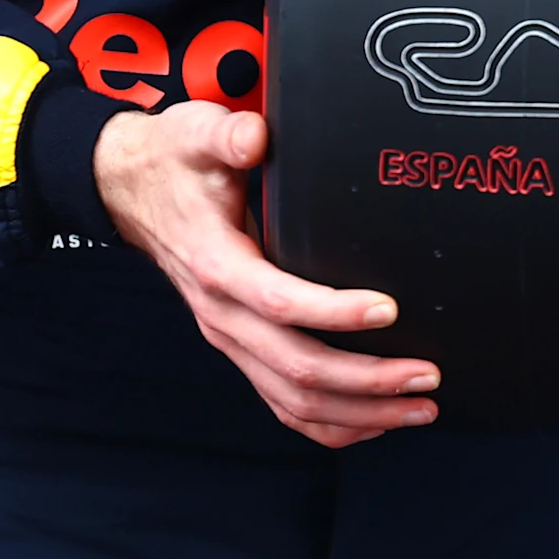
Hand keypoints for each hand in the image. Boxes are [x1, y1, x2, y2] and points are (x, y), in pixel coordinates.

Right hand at [91, 100, 437, 446]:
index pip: (279, 302)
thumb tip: (255, 137)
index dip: (335, 312)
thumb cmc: (173, 164)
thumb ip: (226, 135)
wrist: (132, 192)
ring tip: (419, 408)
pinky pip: (282, 404)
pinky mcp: (241, 347)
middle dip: (366, 380)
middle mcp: (222, 315)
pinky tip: (375, 422)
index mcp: (217, 266)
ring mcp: (231, 338)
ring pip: (293, 400)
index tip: (388, 309)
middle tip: (426, 375)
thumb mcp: (194, 134)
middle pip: (296, 368)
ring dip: (359, 412)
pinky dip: (330, 424)